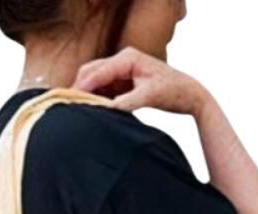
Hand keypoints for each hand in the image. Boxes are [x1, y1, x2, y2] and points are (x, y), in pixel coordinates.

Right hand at [73, 46, 209, 116]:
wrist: (189, 93)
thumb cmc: (173, 91)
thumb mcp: (149, 97)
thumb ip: (126, 102)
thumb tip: (106, 109)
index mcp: (128, 58)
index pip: (98, 71)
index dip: (82, 86)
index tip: (70, 100)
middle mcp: (123, 59)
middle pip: (91, 71)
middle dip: (79, 88)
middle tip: (68, 106)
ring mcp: (122, 69)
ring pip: (95, 80)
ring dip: (87, 94)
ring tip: (76, 110)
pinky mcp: (124, 81)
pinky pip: (103, 88)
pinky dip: (96, 98)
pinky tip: (90, 110)